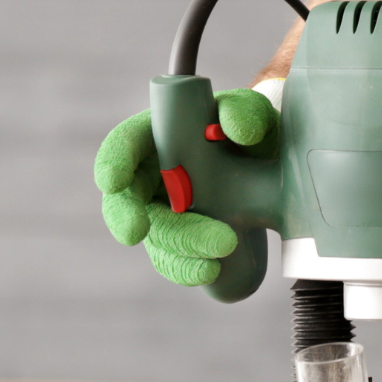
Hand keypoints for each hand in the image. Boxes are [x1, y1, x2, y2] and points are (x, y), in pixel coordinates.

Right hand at [93, 89, 277, 286]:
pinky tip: (211, 270)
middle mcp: (150, 175)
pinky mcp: (180, 240)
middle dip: (126, 217)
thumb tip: (236, 129)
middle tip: (137, 231)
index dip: (113, 160)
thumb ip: (244, 111)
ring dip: (180, 245)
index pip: (124, 143)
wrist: (270, 166)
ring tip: (221, 246)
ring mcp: (162, 212)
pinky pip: (174, 260)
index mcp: (157, 134)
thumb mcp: (252, 112)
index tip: (112, 180)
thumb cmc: (248, 130)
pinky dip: (189, 268)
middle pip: (124, 199)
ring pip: (155, 235)